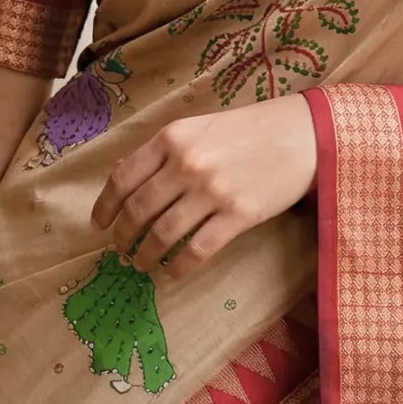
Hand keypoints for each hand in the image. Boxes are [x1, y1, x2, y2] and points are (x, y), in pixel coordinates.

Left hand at [91, 99, 318, 283]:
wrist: (303, 134)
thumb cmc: (251, 129)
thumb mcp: (201, 127)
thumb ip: (168, 151)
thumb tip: (134, 183)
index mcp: (172, 138)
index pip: (123, 177)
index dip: (106, 206)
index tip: (100, 225)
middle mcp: (186, 163)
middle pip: (139, 210)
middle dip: (124, 237)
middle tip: (120, 251)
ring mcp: (211, 191)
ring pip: (163, 234)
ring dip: (146, 256)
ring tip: (142, 266)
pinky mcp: (238, 215)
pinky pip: (197, 250)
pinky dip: (178, 268)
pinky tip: (171, 276)